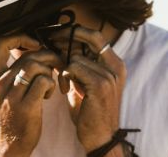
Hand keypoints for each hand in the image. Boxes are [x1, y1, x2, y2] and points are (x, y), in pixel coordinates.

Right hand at [0, 34, 63, 156]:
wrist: (3, 150)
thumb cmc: (6, 119)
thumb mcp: (0, 92)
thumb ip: (10, 72)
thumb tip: (29, 51)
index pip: (1, 42)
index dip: (21, 37)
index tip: (35, 44)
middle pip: (26, 55)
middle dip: (47, 56)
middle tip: (55, 65)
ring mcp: (11, 96)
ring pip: (35, 66)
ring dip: (49, 71)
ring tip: (49, 84)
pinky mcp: (25, 108)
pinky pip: (43, 82)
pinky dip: (51, 84)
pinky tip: (48, 95)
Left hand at [52, 26, 127, 152]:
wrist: (100, 137)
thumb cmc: (90, 111)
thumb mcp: (85, 82)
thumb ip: (80, 63)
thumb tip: (63, 43)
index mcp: (114, 64)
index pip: (96, 36)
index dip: (77, 31)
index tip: (59, 33)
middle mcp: (116, 66)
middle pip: (91, 37)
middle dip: (68, 38)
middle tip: (51, 42)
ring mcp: (110, 75)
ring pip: (76, 57)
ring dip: (64, 69)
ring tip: (64, 84)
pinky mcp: (101, 84)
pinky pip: (74, 68)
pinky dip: (65, 77)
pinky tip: (64, 89)